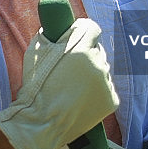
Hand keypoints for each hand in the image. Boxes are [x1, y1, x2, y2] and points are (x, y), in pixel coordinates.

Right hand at [0, 18, 118, 148]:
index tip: (76, 36)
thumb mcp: (36, 51)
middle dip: (86, 53)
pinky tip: (80, 97)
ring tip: (73, 86)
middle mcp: (97, 63)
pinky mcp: (111, 100)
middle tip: (70, 67)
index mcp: (80, 48)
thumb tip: (59, 26)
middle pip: (97, 49)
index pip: (92, 27)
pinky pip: (105, 87)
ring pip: (101, 68)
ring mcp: (106, 82)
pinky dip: (96, 90)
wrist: (42, 123)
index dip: (82, 31)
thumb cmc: (36, 86)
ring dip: (91, 72)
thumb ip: (51, 34)